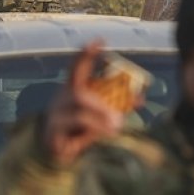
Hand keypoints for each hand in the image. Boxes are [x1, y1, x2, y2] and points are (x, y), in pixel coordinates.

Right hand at [40, 41, 124, 166]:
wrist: (54, 153)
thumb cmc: (78, 129)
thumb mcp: (98, 115)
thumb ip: (115, 105)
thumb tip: (140, 99)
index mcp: (72, 90)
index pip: (76, 67)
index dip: (86, 54)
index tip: (99, 41)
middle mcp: (61, 98)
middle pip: (79, 89)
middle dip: (101, 97)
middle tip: (119, 113)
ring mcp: (55, 114)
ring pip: (78, 106)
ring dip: (100, 114)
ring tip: (117, 125)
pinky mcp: (53, 131)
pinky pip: (74, 124)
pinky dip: (94, 127)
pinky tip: (108, 133)